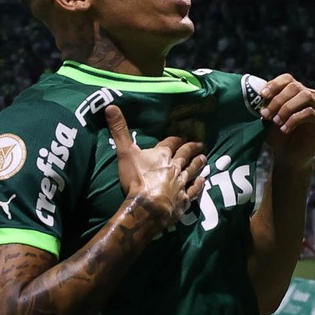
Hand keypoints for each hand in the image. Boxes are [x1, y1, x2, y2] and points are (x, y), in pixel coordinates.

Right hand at [105, 105, 205, 226]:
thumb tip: (110, 106)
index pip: (170, 143)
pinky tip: (202, 182)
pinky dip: (198, 185)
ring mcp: (181, 184)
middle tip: (200, 144)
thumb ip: (119, 131)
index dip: (175, 139)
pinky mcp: (184, 200)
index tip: (181, 136)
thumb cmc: (137, 179)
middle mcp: (174, 167)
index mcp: (162, 155)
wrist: (148, 207)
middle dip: (191, 149)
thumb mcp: (125, 152)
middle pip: (185, 156)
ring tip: (204, 158)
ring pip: (192, 171)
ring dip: (198, 164)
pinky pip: (193, 190)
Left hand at [258, 73, 314, 172]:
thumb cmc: (276, 136)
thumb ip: (263, 106)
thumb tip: (255, 95)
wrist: (287, 157)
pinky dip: (294, 120)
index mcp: (294, 93)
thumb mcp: (267, 119)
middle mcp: (308, 97)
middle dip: (278, 99)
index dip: (275, 84)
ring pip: (305, 96)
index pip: (287, 79)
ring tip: (276, 122)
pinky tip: (284, 129)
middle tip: (266, 115)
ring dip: (287, 107)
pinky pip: (309, 113)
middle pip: (296, 86)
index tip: (262, 95)